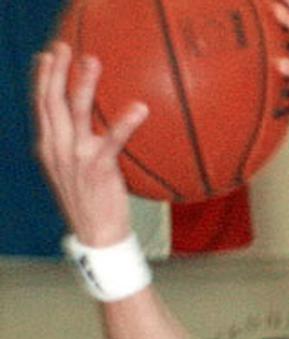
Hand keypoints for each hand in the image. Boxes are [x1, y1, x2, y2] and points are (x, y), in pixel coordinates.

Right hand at [34, 42, 148, 246]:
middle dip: (55, 71)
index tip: (46, 56)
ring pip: (75, 113)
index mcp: (49, 148)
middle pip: (50, 102)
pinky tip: (140, 108)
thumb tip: (97, 129)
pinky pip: (112, 140)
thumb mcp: (79, 171)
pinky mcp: (97, 169)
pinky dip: (125, 122)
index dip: (42, 79)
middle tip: (63, 46)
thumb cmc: (94, 202)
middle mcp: (57, 149)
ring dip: (82, 84)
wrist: (97, 235)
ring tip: (93, 60)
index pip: (41, 107)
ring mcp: (75, 158)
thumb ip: (81, 147)